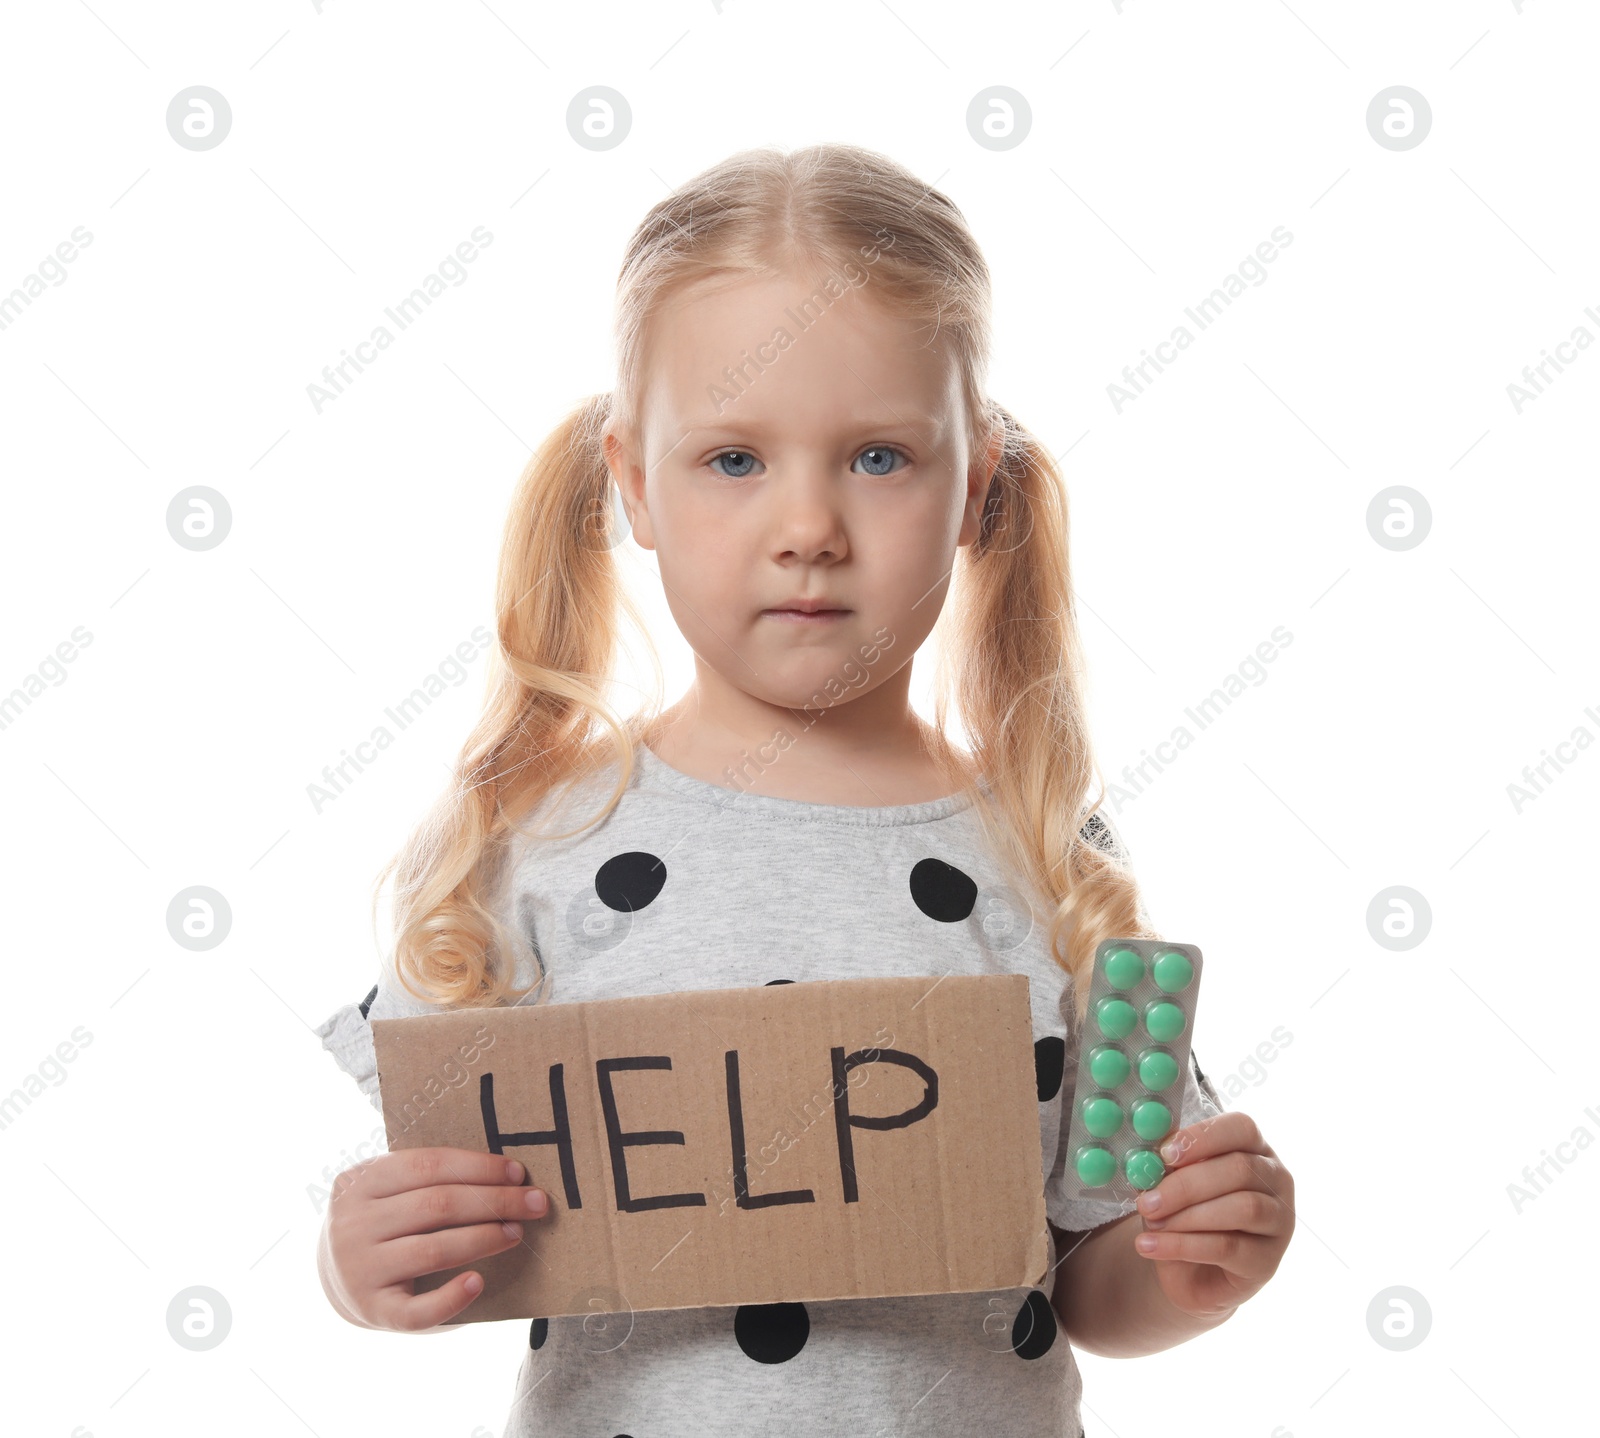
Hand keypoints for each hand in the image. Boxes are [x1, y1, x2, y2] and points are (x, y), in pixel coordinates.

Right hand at [319, 1147, 551, 1331]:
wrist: (336, 1278)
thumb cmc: (384, 1223)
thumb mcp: (388, 1189)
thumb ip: (429, 1177)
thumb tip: (506, 1174)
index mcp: (360, 1181)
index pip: (429, 1165)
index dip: (479, 1167)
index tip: (518, 1173)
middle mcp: (353, 1225)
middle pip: (437, 1205)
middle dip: (494, 1201)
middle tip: (534, 1203)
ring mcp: (358, 1271)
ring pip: (433, 1251)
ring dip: (484, 1239)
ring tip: (516, 1233)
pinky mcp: (372, 1312)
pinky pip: (417, 1311)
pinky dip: (451, 1298)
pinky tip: (479, 1282)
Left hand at [1129, 1111, 1293, 1318]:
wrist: (1192, 1274)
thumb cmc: (1184, 1215)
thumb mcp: (1173, 1184)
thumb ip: (1167, 1167)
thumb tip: (1148, 1159)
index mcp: (1255, 1149)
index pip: (1241, 1128)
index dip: (1203, 1137)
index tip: (1164, 1154)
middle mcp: (1276, 1181)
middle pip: (1240, 1168)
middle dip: (1186, 1184)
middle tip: (1147, 1200)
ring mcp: (1280, 1222)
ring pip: (1242, 1208)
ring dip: (1187, 1216)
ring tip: (1151, 1224)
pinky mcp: (1268, 1261)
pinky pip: (1228, 1248)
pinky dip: (1182, 1245)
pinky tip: (1150, 1246)